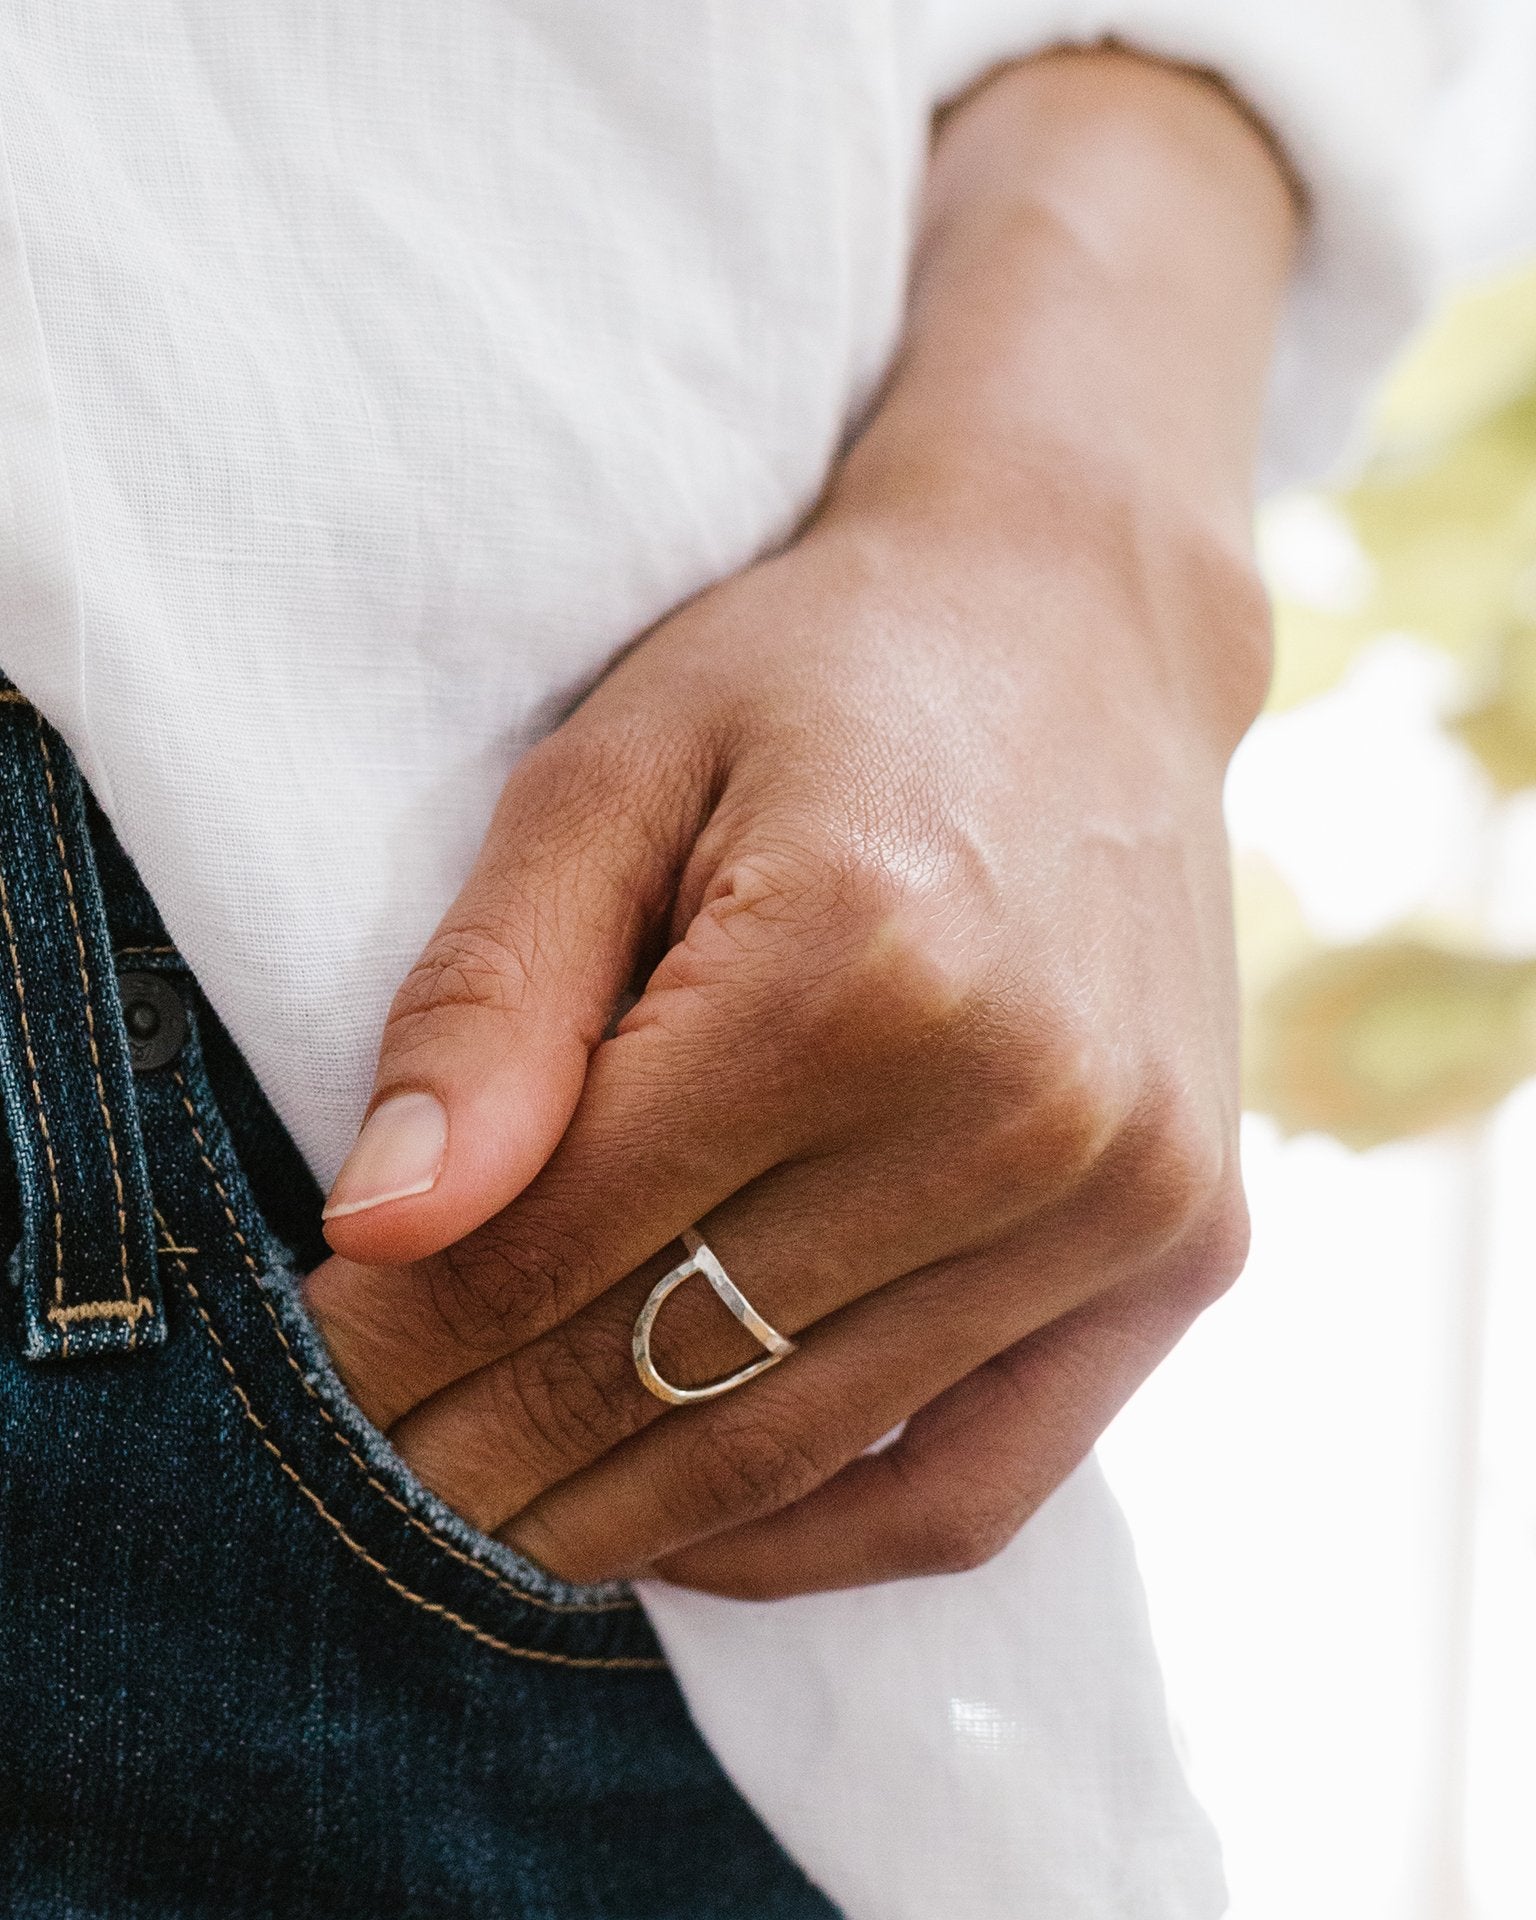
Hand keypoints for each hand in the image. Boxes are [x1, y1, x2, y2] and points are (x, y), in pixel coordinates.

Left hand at [309, 49, 1296, 1596]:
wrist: (1082, 633)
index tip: (307, 1374)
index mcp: (853, 962)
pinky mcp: (1188, 1245)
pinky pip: (978, 1485)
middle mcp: (1018, 1104)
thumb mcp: (612, 775)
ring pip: (806, 1450)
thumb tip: (379, 1227)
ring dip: (619, 1515)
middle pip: (672, 1361)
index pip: (557, 1236)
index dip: (400, 1335)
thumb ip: (494, 998)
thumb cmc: (817, 683)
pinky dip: (817, 1541)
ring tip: (498, 1524)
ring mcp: (1126, 1195)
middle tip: (371, 1481)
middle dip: (479, 1451)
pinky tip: (696, 1523)